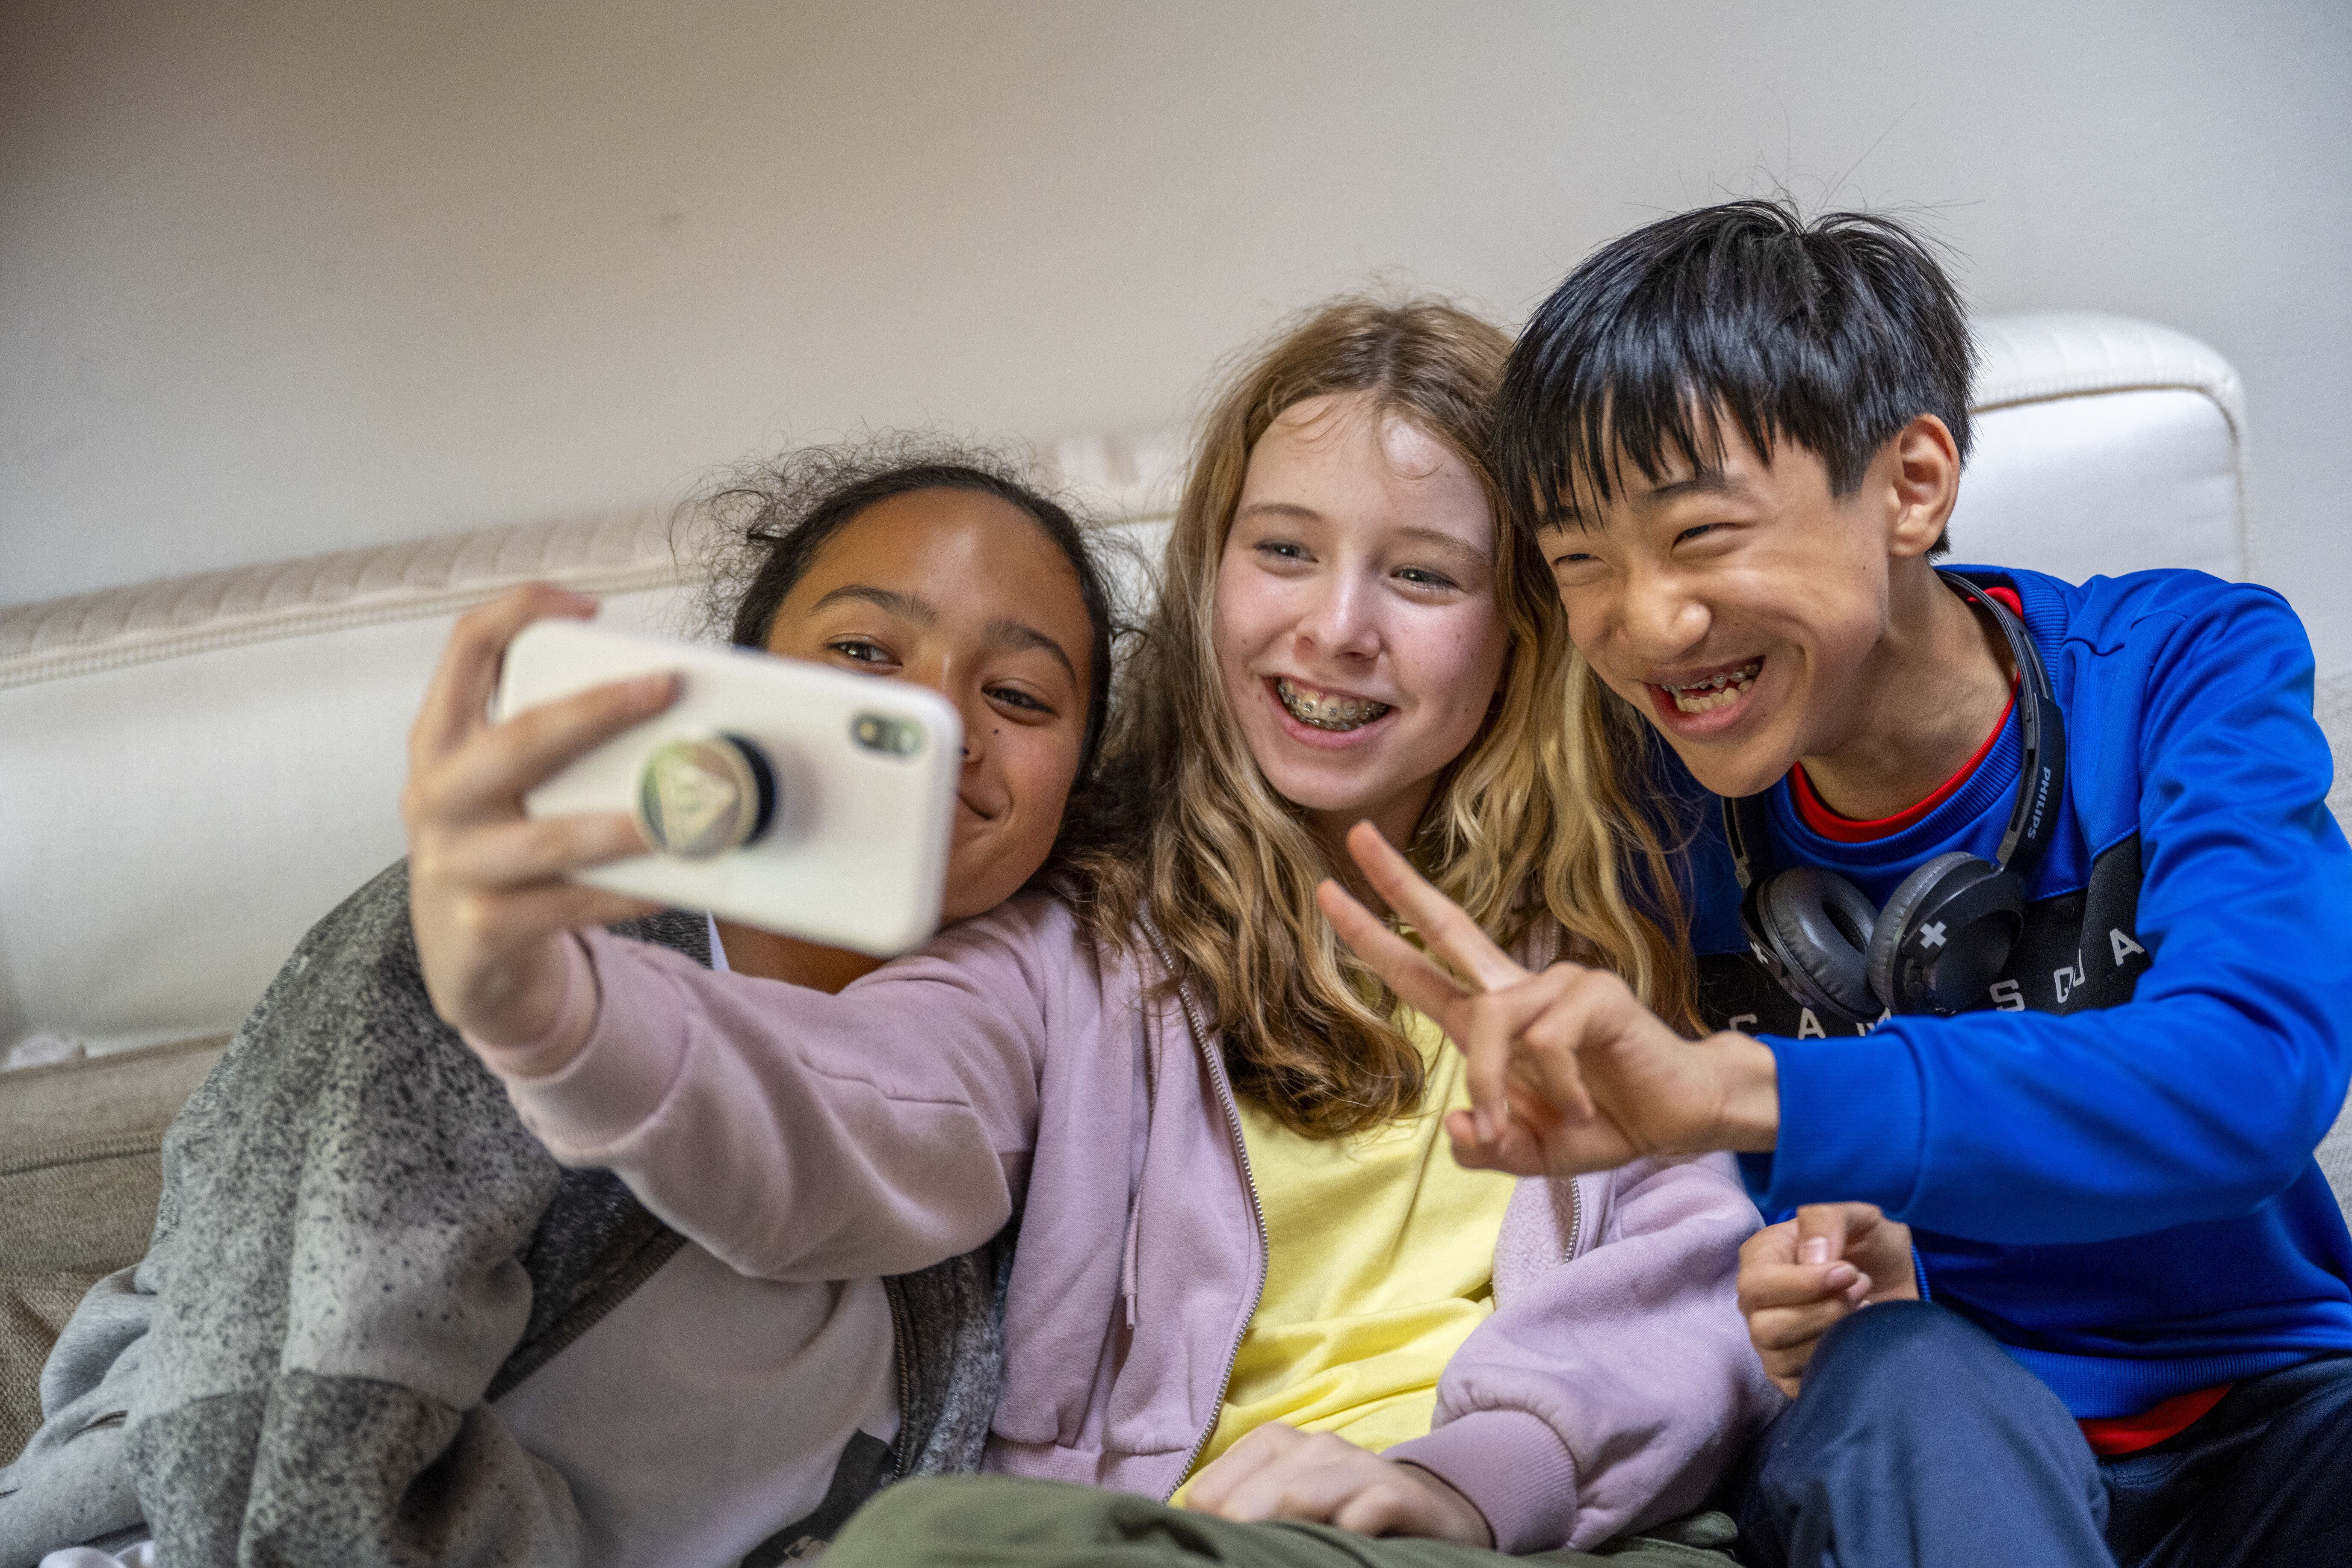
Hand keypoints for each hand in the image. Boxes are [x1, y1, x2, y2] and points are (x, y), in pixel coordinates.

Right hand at [402, 584, 675, 1066]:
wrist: (468, 958)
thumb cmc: (502, 848)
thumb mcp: (501, 784)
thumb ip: (547, 737)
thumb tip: (657, 694)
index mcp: (440, 742)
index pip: (464, 650)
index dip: (519, 611)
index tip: (587, 603)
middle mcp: (437, 796)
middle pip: (518, 740)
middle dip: (596, 711)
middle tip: (663, 689)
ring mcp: (455, 864)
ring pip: (551, 838)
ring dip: (626, 823)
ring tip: (684, 813)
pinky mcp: (485, 926)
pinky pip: (572, 904)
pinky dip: (628, 892)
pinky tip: (674, 880)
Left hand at [1180, 1424, 1491, 1544]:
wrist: (1429, 1508)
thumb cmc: (1339, 1513)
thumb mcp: (1286, 1507)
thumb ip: (1241, 1514)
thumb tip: (1186, 1542)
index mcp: (1274, 1445)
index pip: (1209, 1493)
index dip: (1208, 1533)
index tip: (1217, 1555)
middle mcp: (1314, 1447)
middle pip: (1250, 1498)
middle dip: (1240, 1537)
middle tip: (1240, 1562)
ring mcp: (1359, 1467)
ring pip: (1301, 1496)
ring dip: (1284, 1532)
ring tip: (1280, 1559)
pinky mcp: (1400, 1494)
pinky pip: (1368, 1507)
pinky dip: (1350, 1528)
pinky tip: (1346, 1541)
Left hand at [1317, 822, 1779, 1176]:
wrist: (1679, 1120)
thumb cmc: (1604, 1121)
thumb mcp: (1532, 1152)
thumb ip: (1489, 1150)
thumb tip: (1456, 1124)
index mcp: (1490, 1020)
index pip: (1421, 967)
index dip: (1373, 935)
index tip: (1328, 894)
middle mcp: (1515, 990)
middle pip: (1447, 923)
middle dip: (1397, 882)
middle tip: (1353, 837)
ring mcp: (1555, 982)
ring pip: (1491, 1025)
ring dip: (1501, 1087)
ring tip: (1552, 1124)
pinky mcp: (1592, 991)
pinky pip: (1545, 1042)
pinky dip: (1558, 1089)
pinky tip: (1585, 1107)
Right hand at [1737, 1202, 1918, 1397]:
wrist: (1895, 1281)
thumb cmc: (1871, 1244)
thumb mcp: (1859, 1216)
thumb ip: (1828, 1220)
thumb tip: (1812, 1259)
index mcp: (1761, 1256)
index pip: (1757, 1283)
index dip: (1802, 1285)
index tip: (1849, 1272)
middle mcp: (1756, 1302)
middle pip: (1765, 1326)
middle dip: (1822, 1312)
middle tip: (1862, 1289)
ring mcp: (1770, 1341)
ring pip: (1780, 1356)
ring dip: (1831, 1335)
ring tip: (1863, 1309)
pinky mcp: (1789, 1373)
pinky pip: (1797, 1382)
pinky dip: (1832, 1363)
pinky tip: (1853, 1339)